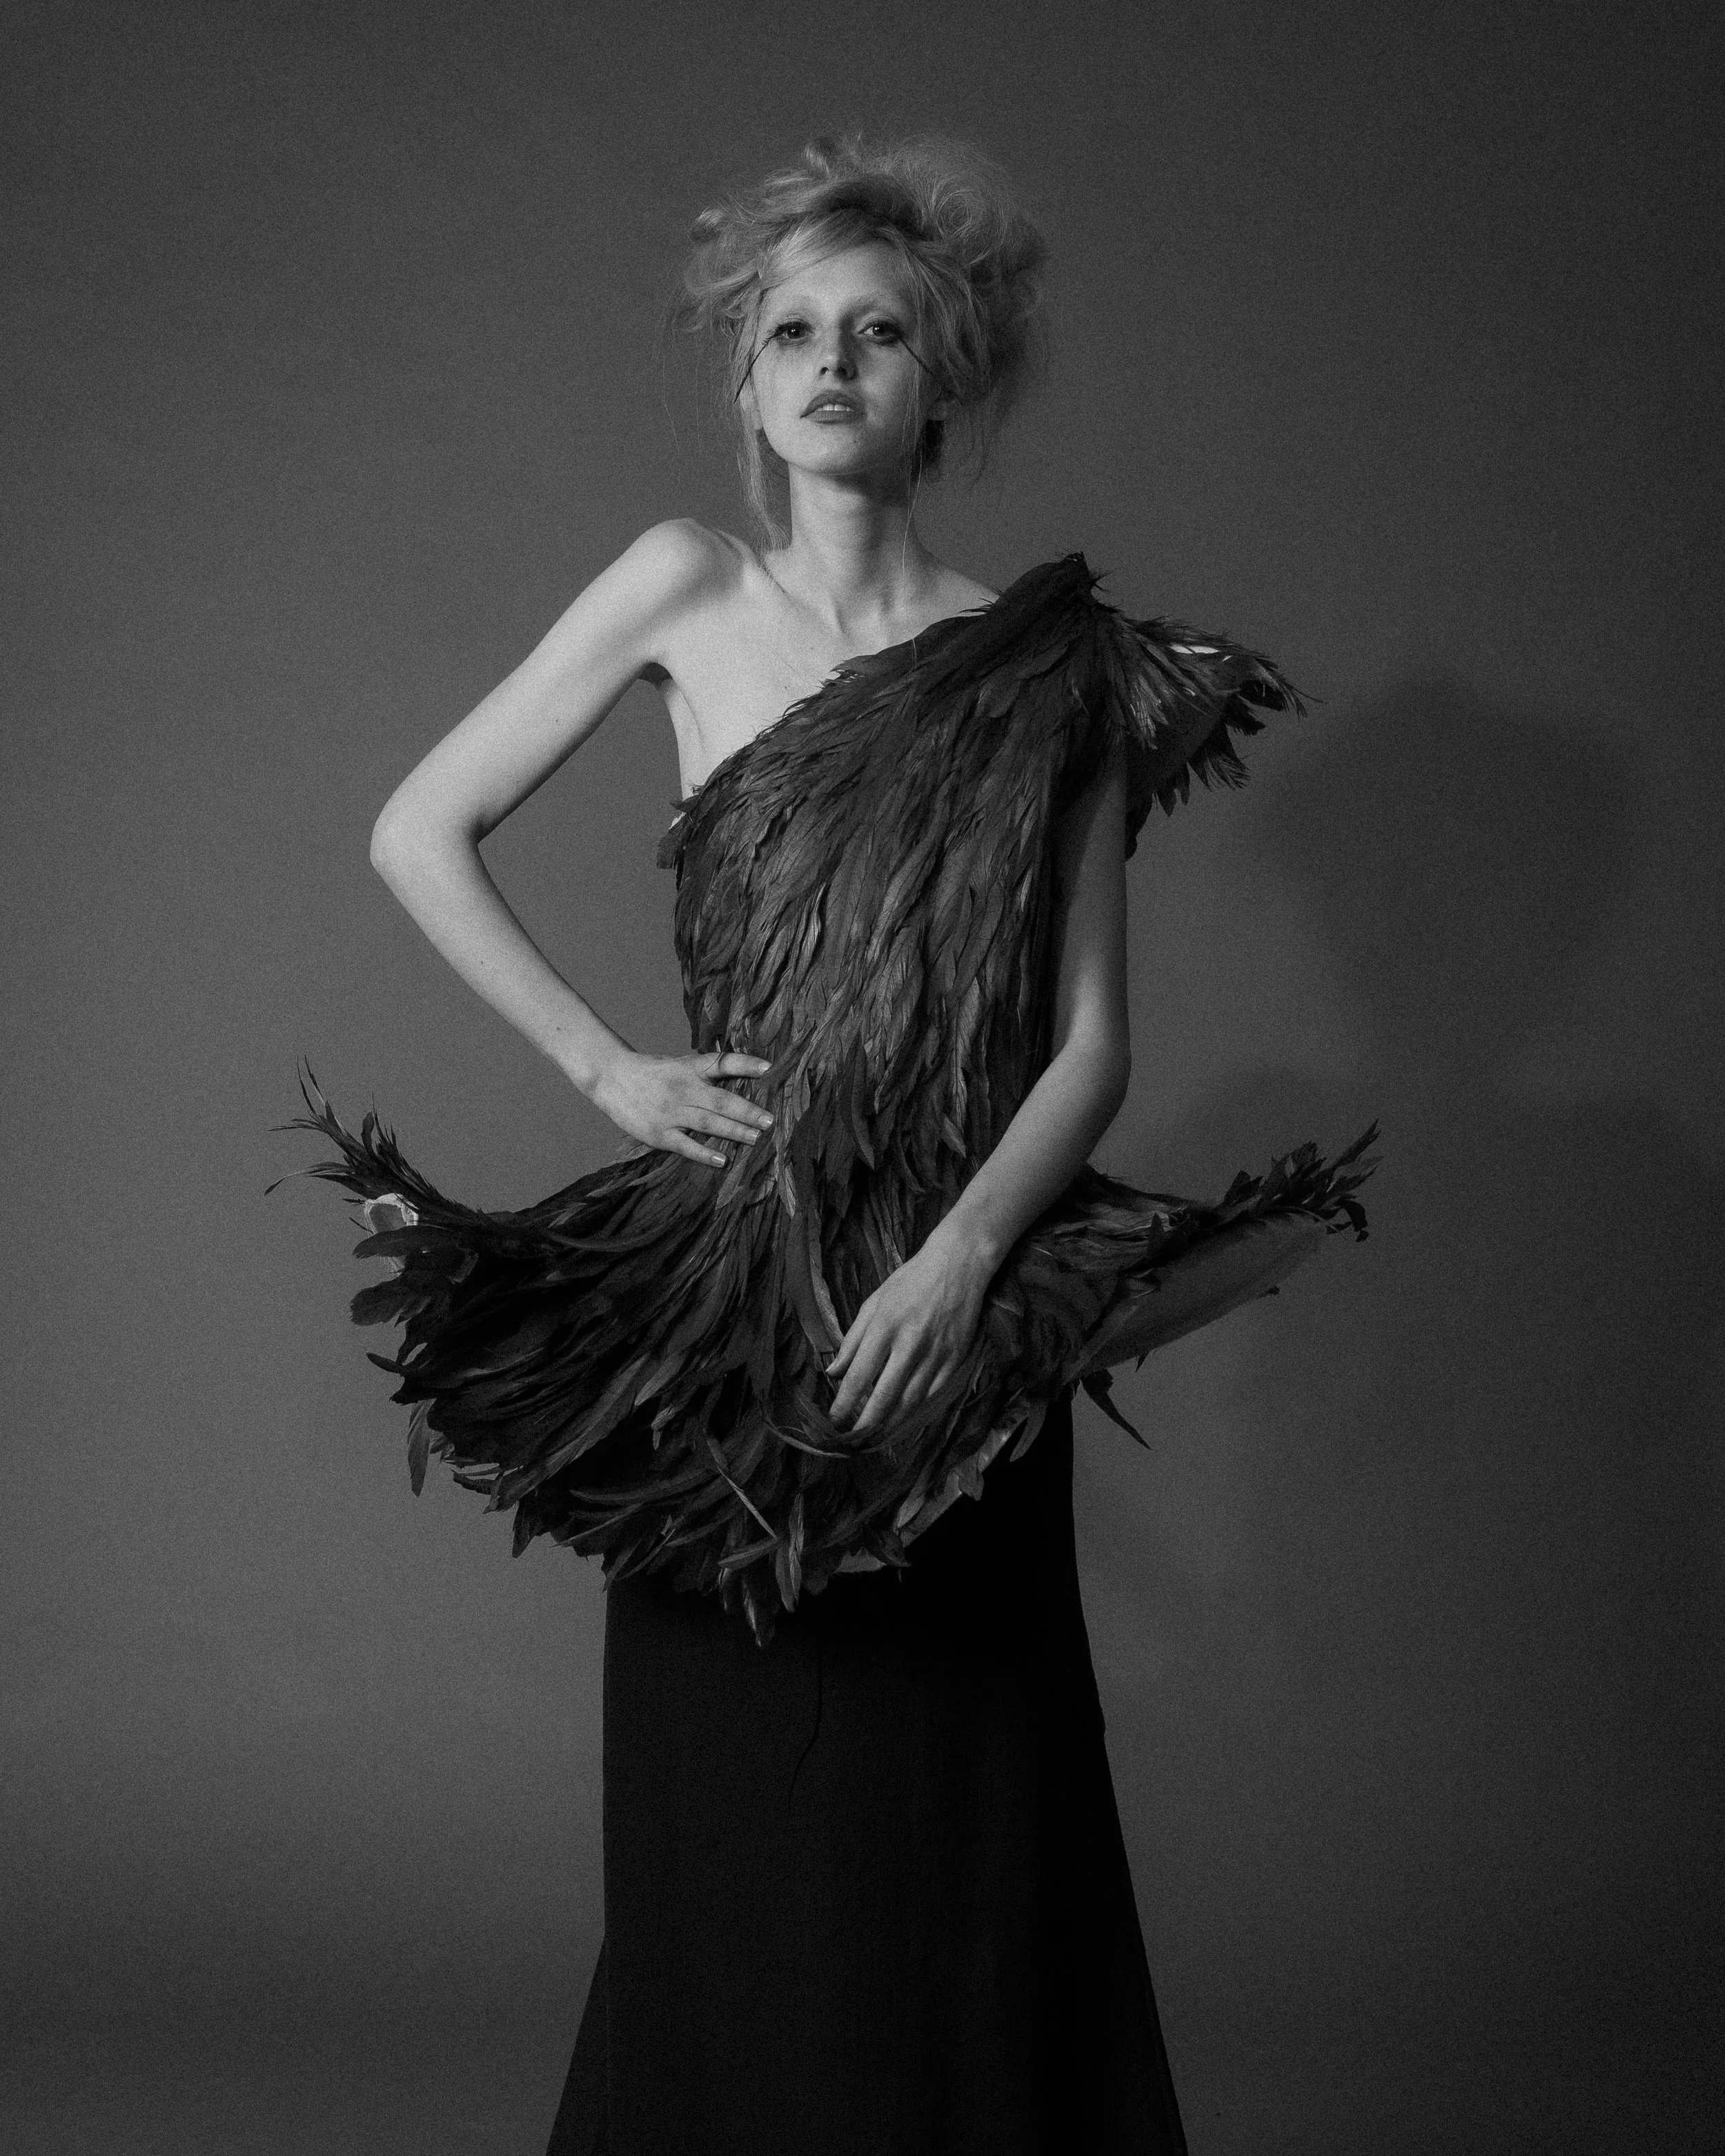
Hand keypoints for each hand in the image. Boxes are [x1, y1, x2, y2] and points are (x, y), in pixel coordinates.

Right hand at [589, 1047, 773, 1169]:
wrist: (611, 1077)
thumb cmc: (652, 1072)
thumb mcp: (680, 1065)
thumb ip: (706, 1073)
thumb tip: (743, 1079)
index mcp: (690, 1068)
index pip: (722, 1063)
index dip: (746, 1064)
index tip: (769, 1067)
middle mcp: (684, 1089)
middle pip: (721, 1100)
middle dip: (747, 1111)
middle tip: (770, 1121)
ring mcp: (671, 1112)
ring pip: (708, 1123)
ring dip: (734, 1131)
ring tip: (756, 1139)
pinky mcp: (659, 1133)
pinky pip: (686, 1145)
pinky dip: (705, 1153)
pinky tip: (723, 1160)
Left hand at [825, 1227, 994, 1433]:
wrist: (958, 1266)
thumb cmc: (911, 1282)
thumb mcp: (874, 1303)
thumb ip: (853, 1340)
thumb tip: (834, 1373)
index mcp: (885, 1327)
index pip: (859, 1376)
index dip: (844, 1404)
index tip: (834, 1420)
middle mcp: (910, 1344)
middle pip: (885, 1397)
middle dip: (866, 1424)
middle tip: (853, 1440)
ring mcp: (935, 1355)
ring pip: (910, 1402)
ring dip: (890, 1424)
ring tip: (874, 1436)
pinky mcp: (955, 1360)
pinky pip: (932, 1395)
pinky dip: (915, 1411)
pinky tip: (902, 1419)